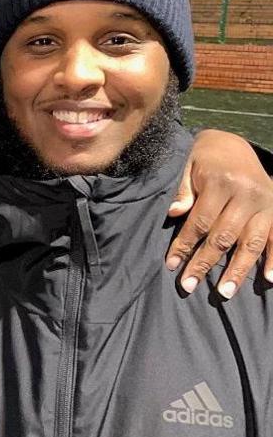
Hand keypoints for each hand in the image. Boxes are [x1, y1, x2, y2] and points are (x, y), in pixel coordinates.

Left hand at [167, 129, 272, 297]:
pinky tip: (270, 279)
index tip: (172, 265)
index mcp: (222, 182)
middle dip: (204, 263)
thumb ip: (183, 190)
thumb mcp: (188, 166)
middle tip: (189, 285)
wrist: (233, 144)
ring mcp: (266, 203)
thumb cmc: (204, 159)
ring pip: (252, 242)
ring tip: (225, 292)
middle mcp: (248, 194)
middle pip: (224, 236)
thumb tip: (173, 213)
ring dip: (238, 269)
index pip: (201, 221)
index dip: (185, 245)